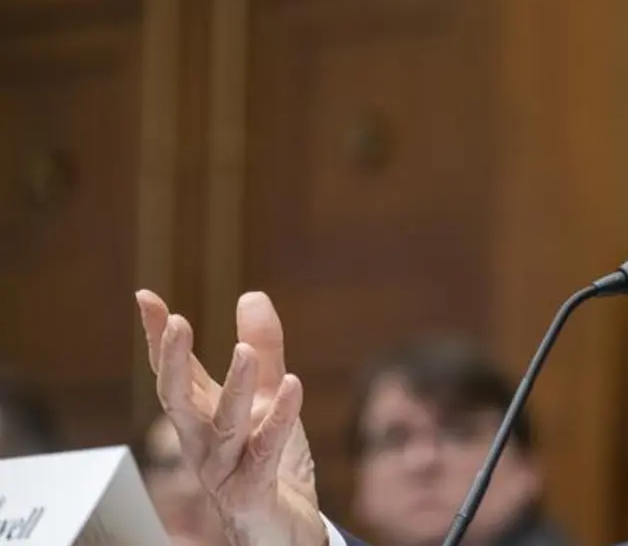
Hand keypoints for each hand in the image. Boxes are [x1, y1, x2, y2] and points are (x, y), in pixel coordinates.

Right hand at [137, 290, 326, 545]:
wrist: (284, 530)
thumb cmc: (268, 464)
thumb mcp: (267, 398)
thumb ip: (264, 350)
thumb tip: (251, 295)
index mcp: (201, 418)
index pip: (175, 373)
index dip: (159, 337)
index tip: (145, 297)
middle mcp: (204, 443)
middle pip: (178, 400)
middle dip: (174, 363)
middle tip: (178, 323)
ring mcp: (225, 469)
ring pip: (224, 426)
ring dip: (233, 388)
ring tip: (244, 350)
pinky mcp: (252, 491)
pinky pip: (265, 452)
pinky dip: (278, 418)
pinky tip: (292, 385)